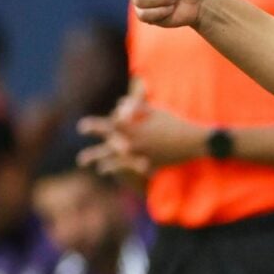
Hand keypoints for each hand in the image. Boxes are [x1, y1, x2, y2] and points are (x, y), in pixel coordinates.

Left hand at [80, 91, 207, 169]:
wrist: (192, 142)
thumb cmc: (175, 123)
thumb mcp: (157, 111)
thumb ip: (137, 106)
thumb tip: (119, 103)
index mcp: (135, 127)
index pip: (110, 123)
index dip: (98, 124)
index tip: (86, 125)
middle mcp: (133, 141)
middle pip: (107, 138)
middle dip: (93, 132)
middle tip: (80, 128)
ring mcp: (138, 154)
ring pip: (111, 157)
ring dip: (96, 157)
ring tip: (82, 160)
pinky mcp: (145, 164)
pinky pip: (124, 168)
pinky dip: (113, 168)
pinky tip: (103, 169)